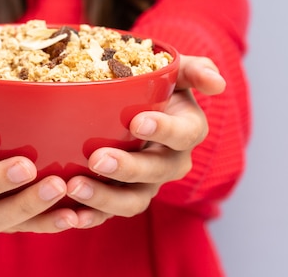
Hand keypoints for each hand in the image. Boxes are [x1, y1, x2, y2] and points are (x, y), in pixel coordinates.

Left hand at [64, 55, 225, 225]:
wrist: (127, 101)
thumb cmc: (152, 83)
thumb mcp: (174, 69)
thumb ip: (194, 70)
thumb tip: (218, 83)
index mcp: (186, 129)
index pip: (184, 133)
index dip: (163, 130)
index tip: (137, 122)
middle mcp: (170, 162)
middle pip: (155, 172)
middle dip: (127, 168)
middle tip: (97, 158)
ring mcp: (146, 184)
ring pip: (133, 200)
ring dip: (105, 198)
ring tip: (75, 186)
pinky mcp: (121, 197)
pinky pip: (109, 214)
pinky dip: (91, 217)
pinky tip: (70, 216)